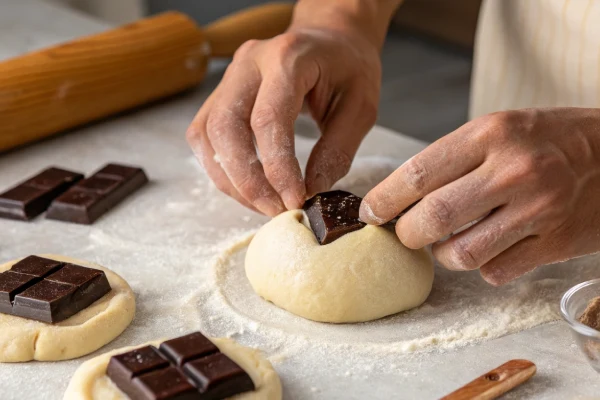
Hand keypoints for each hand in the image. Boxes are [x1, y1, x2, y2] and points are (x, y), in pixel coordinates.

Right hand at [186, 18, 381, 215]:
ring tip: (263, 204)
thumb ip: (337, 150)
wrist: (330, 39)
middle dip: (247, 180)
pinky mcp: (220, 94)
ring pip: (207, 135)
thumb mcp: (361, 107)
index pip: (268, 120)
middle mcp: (248, 63)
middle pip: (226, 128)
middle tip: (274, 209)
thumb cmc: (348, 68)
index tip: (294, 201)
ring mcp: (228, 77)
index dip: (277, 168)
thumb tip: (311, 192)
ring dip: (231, 179)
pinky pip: (205, 136)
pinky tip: (248, 187)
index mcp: (287, 58)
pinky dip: (221, 168)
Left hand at [360, 108, 599, 284]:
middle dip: (406, 234)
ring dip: (443, 255)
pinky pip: (495, 271)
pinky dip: (482, 267)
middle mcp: (513, 170)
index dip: (384, 199)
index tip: (369, 213)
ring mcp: (537, 210)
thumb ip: (450, 159)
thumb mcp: (498, 128)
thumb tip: (399, 197)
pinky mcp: (555, 243)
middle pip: (432, 218)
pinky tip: (489, 247)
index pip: (418, 173)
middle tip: (405, 233)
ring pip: (461, 254)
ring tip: (447, 242)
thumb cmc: (546, 139)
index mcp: (490, 134)